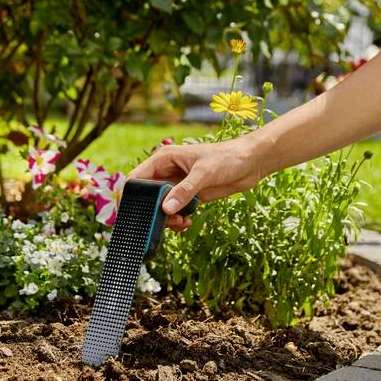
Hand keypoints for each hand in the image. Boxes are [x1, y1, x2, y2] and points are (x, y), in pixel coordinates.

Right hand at [128, 135, 264, 230]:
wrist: (250, 163)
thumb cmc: (227, 158)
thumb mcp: (204, 173)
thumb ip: (185, 191)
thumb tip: (166, 209)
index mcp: (164, 159)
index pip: (137, 178)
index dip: (130, 196)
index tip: (130, 213)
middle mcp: (167, 172)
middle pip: (148, 197)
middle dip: (152, 211)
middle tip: (165, 221)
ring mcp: (178, 186)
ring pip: (161, 208)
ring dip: (167, 219)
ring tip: (180, 222)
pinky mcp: (189, 197)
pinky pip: (175, 212)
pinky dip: (178, 220)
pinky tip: (187, 222)